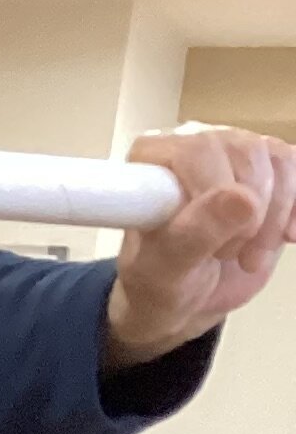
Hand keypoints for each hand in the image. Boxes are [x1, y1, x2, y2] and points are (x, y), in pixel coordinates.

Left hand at [103, 125, 295, 370]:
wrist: (188, 291)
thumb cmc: (162, 279)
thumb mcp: (167, 269)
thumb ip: (194, 234)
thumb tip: (243, 198)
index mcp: (152, 156)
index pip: (197, 151)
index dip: (215, 194)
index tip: (211, 241)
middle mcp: (193, 142)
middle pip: (245, 152)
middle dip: (249, 213)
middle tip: (228, 255)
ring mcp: (234, 150)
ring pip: (278, 161)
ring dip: (274, 217)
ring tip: (248, 256)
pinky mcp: (270, 167)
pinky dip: (294, 211)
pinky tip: (280, 237)